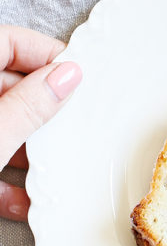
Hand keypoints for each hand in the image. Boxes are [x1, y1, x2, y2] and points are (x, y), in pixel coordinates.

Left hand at [0, 25, 81, 220]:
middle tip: (73, 125)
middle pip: (5, 87)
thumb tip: (68, 76)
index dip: (44, 54)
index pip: (6, 41)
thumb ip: (29, 107)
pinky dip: (1, 179)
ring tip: (53, 170)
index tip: (79, 75)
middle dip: (39, 110)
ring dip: (23, 150)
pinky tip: (22, 203)